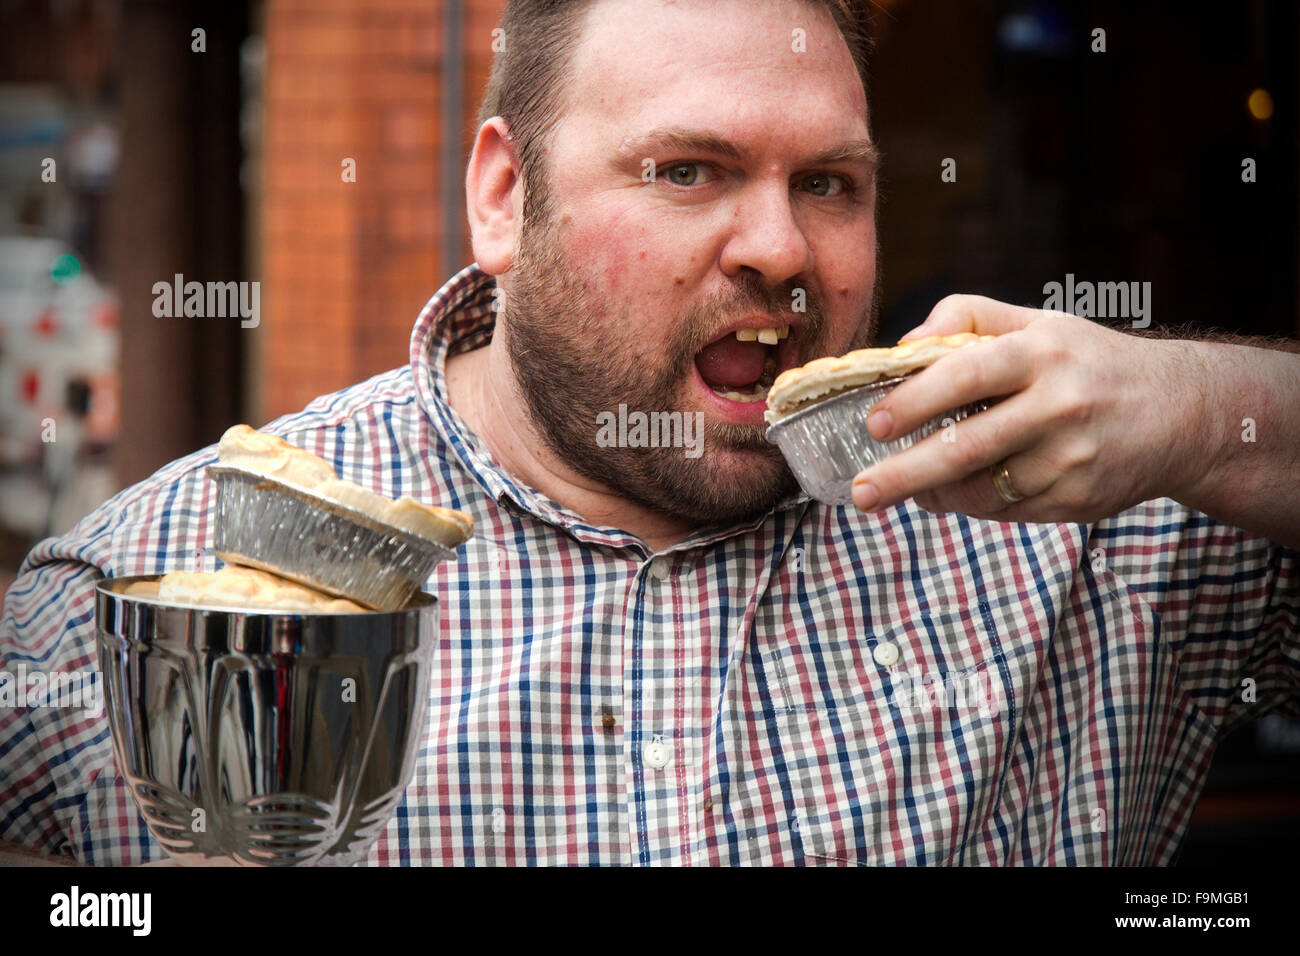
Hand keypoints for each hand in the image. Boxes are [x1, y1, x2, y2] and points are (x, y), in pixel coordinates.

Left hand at [850, 295, 1207, 522]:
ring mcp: (1071, 460)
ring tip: (904, 487)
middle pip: (966, 448)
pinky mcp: (1078, 501)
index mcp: (1041, 354)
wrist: (1181, 412)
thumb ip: (966, 319)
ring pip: (981, 491)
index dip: (913, 401)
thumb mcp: (1037, 323)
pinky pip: (1006, 512)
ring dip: (933, 494)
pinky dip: (970, 506)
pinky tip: (952, 493)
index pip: (965, 375)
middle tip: (862, 493)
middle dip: (904, 474)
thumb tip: (900, 347)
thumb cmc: (1088, 362)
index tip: (873, 424)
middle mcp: (1059, 407)